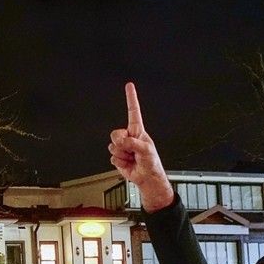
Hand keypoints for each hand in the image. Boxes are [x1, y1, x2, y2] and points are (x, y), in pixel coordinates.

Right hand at [109, 82, 173, 212]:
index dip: (131, 98)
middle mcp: (129, 137)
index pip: (133, 111)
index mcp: (137, 131)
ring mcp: (122, 147)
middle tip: (131, 150)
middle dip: (121, 142)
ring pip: (113, 146)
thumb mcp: (146, 149)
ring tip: (132, 158)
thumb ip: (132, 143)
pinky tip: (128, 163)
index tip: (129, 86)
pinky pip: (112, 157)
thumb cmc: (151, 162)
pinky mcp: (118, 157)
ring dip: (122, 154)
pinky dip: (120, 162)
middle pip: (115, 133)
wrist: (147, 177)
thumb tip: (120, 141)